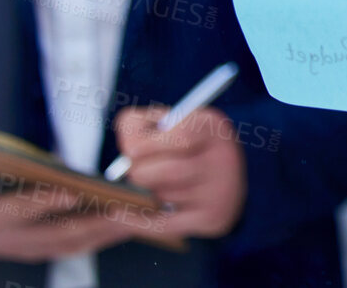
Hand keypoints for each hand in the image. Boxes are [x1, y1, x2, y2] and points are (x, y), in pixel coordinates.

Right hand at [0, 144, 146, 261]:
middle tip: (126, 208)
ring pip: (72, 244)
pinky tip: (129, 224)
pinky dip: (103, 237)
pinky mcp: (39, 249)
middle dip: (95, 223)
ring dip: (107, 232)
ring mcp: (25, 248)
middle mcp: (9, 239)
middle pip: (57, 234)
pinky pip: (76, 246)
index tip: (71, 192)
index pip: (17, 211)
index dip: (43, 203)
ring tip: (139, 216)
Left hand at [112, 106, 245, 239]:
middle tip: (135, 171)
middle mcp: (223, 159)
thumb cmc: (187, 144)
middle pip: (168, 171)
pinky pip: (162, 224)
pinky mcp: (212, 219)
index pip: (181, 136)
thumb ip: (138, 124)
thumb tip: (127, 148)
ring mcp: (220, 192)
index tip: (131, 151)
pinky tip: (121, 213)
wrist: (225, 178)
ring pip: (163, 197)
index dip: (150, 145)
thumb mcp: (170, 122)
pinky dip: (137, 220)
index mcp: (213, 129)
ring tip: (156, 184)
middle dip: (140, 172)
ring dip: (149, 192)